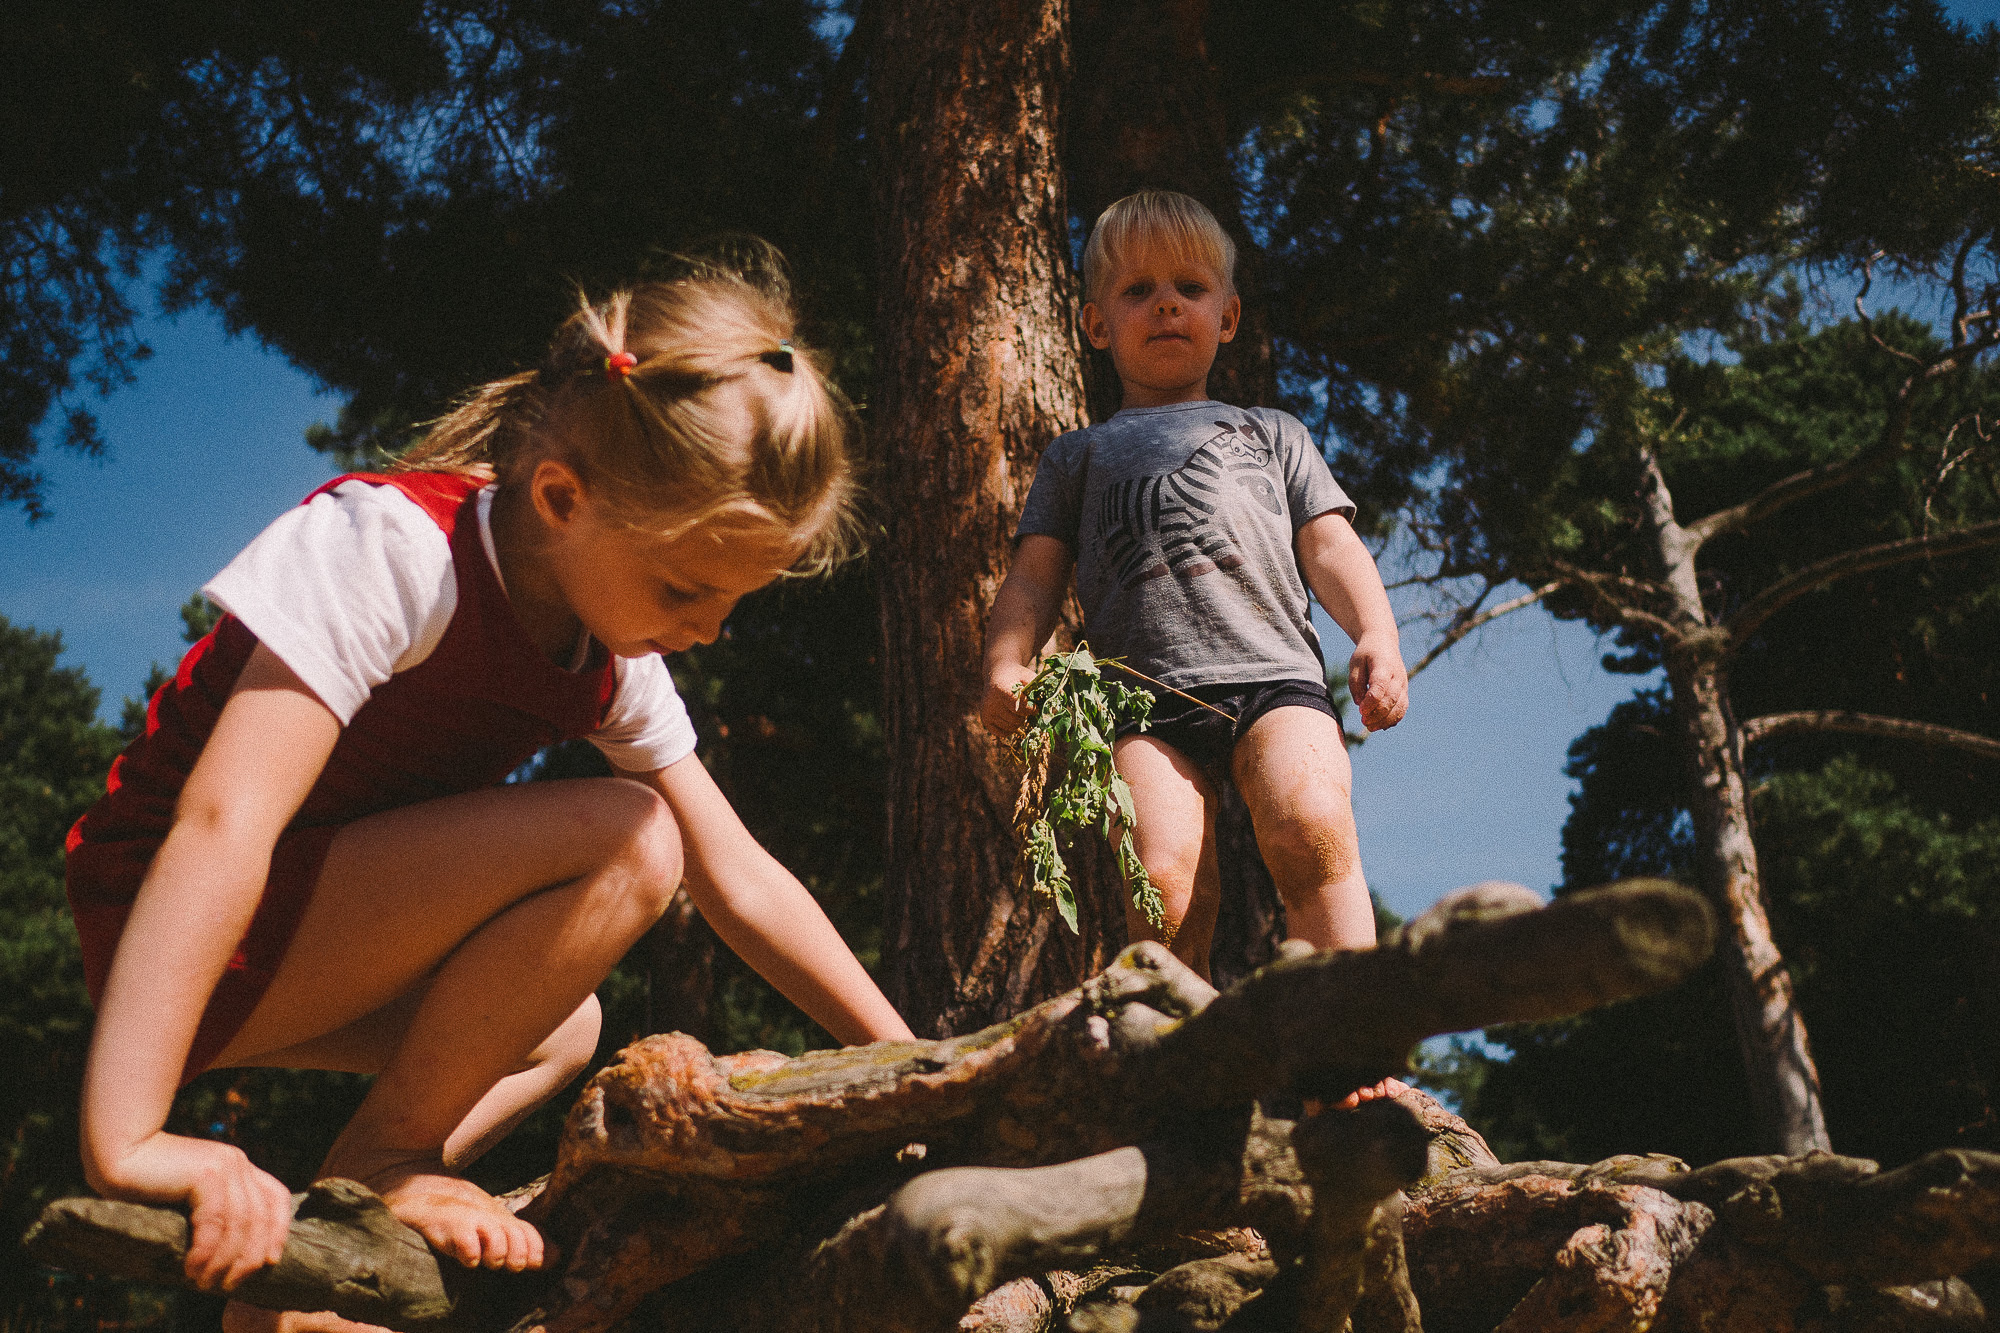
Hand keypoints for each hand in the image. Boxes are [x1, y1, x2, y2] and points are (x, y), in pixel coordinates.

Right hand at [93, 1132, 292, 1290]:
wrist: (123, 1154)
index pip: (276, 1198)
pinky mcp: (206, 1173)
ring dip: (224, 1260)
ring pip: (239, 1224)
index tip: (270, 1262)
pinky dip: (206, 1250)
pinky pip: (215, 1221)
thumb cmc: (149, 1184)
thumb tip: (232, 1255)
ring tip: (205, 1283)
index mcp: (239, 1167)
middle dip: (249, 1256)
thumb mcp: (192, 1196)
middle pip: (261, 1217)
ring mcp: (225, 1166)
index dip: (278, 1231)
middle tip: (230, 1284)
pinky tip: (192, 1268)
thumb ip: (215, 1211)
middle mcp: (238, 1164)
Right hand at [981, 662, 1038, 737]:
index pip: (1020, 708)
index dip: (1031, 709)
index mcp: (1001, 689)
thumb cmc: (1017, 676)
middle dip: (1025, 715)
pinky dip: (1010, 728)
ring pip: (1011, 728)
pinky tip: (1010, 717)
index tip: (1035, 705)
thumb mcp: (1029, 677)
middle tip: (1024, 705)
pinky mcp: (985, 720)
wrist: (998, 674)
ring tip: (1016, 709)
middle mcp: (990, 702)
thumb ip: (1041, 690)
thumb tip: (1054, 708)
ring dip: (1018, 721)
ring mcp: (986, 712)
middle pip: (1016, 720)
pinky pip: (1003, 733)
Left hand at [1347, 632, 1407, 731]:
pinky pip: (1402, 708)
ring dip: (1386, 720)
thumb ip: (1356, 683)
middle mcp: (1397, 676)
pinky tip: (1381, 726)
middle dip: (1378, 714)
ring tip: (1370, 727)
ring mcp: (1403, 684)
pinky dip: (1393, 719)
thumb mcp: (1355, 664)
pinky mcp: (1404, 691)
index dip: (1371, 702)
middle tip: (1364, 722)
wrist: (1383, 642)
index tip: (1360, 711)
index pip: (1380, 687)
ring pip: (1399, 706)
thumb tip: (1360, 704)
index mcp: (1384, 666)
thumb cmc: (1366, 653)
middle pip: (1391, 699)